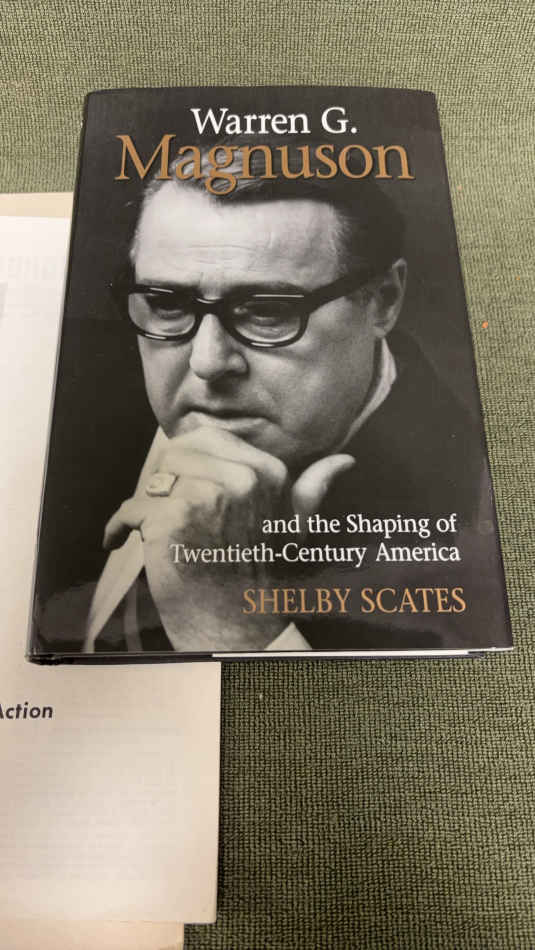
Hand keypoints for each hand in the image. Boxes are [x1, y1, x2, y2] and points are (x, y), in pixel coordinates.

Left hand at [104, 428, 354, 650]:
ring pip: (153, 480)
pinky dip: (118, 527)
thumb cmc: (260, 573)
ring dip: (143, 506)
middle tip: (163, 512)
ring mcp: (207, 496)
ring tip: (148, 530)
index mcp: (267, 470)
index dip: (186, 465)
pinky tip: (119, 540)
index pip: (205, 439)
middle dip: (163, 482)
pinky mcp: (173, 518)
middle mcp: (241, 478)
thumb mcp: (293, 525)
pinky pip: (131, 508)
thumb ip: (312, 488)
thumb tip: (345, 461)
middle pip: (175, 454)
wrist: (237, 625)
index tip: (182, 491)